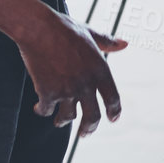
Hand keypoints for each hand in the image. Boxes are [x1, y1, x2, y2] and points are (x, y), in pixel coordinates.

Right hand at [15, 3, 129, 134]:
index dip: (114, 111)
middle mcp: (86, 83)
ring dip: (62, 121)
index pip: (113, 98)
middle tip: (85, 134)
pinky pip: (46, 110)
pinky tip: (39, 108)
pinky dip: (42, 110)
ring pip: (68, 117)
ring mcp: (67, 90)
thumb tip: (125, 43)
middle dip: (89, 129)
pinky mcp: (48, 92)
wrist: (38, 28)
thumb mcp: (89, 33)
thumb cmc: (64, 28)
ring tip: (59, 121)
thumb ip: (107, 42)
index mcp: (100, 69)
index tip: (112, 118)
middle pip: (93, 117)